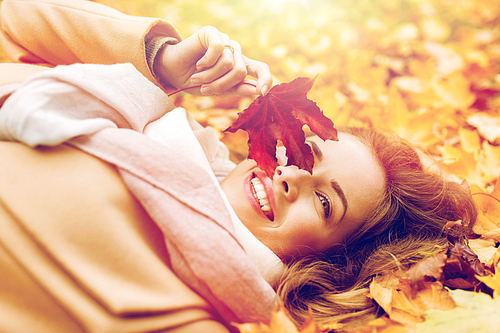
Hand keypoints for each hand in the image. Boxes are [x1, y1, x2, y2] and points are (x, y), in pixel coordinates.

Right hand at [154, 26, 271, 95]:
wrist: (173, 72)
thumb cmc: (195, 82)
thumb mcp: (217, 90)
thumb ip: (237, 89)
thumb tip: (257, 90)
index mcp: (240, 66)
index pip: (261, 69)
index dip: (266, 79)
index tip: (262, 93)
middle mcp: (235, 52)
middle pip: (240, 72)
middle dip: (221, 85)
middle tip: (205, 90)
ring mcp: (225, 41)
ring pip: (229, 63)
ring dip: (210, 76)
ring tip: (197, 78)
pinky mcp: (213, 33)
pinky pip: (218, 50)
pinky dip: (206, 62)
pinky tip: (198, 64)